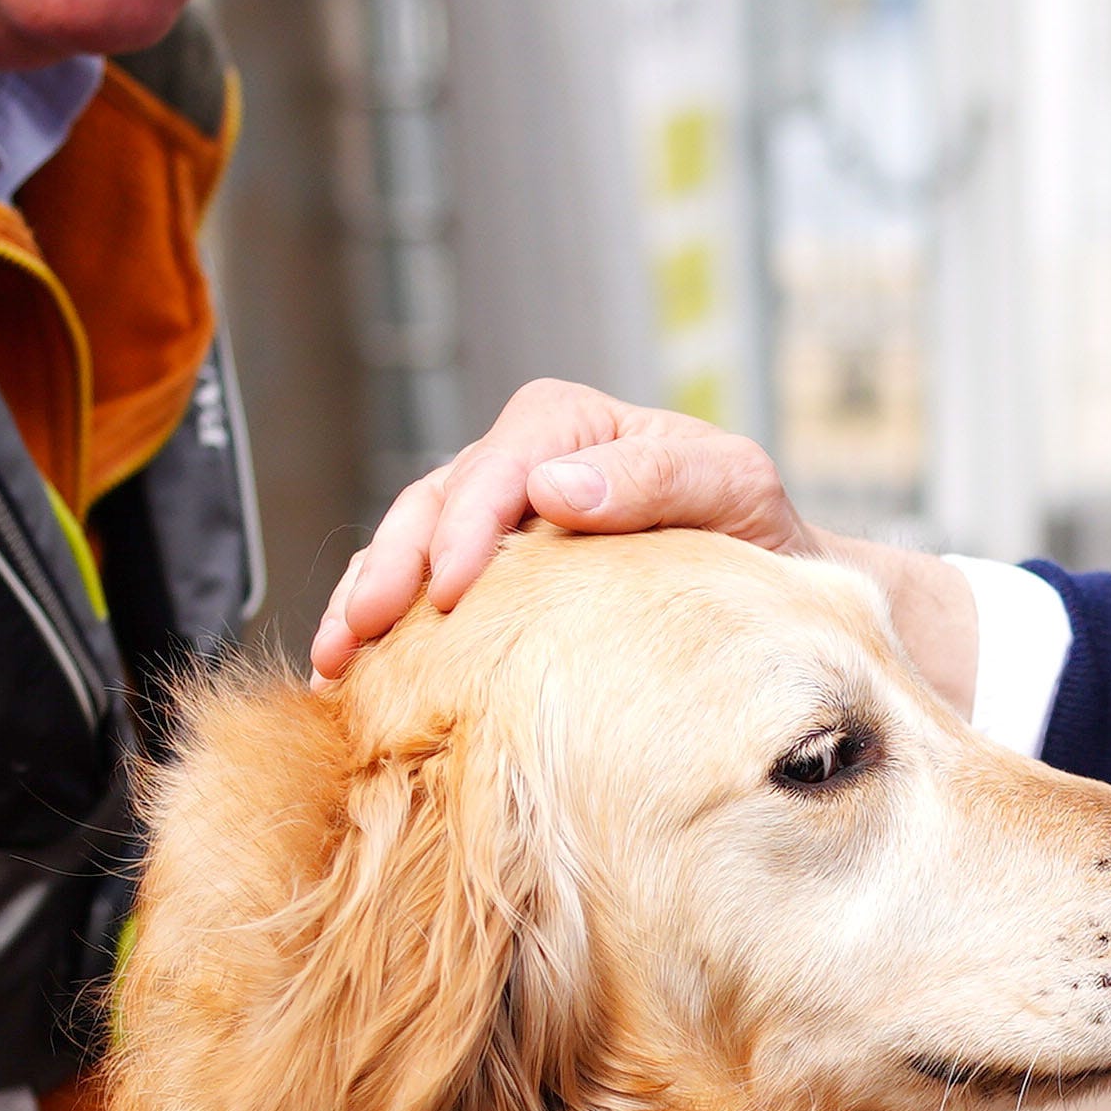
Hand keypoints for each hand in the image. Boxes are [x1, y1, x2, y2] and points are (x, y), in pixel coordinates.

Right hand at [309, 377, 973, 705]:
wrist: (777, 593)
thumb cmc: (760, 530)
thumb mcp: (733, 486)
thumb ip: (656, 477)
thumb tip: (553, 486)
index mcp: (572, 425)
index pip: (501, 461)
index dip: (468, 522)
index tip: (454, 588)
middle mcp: (521, 467)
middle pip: (434, 503)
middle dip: (392, 565)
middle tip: (363, 627)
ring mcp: (496, 528)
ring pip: (407, 549)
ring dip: (364, 603)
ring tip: (333, 661)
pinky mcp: (488, 588)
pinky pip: (419, 601)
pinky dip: (381, 637)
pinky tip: (348, 684)